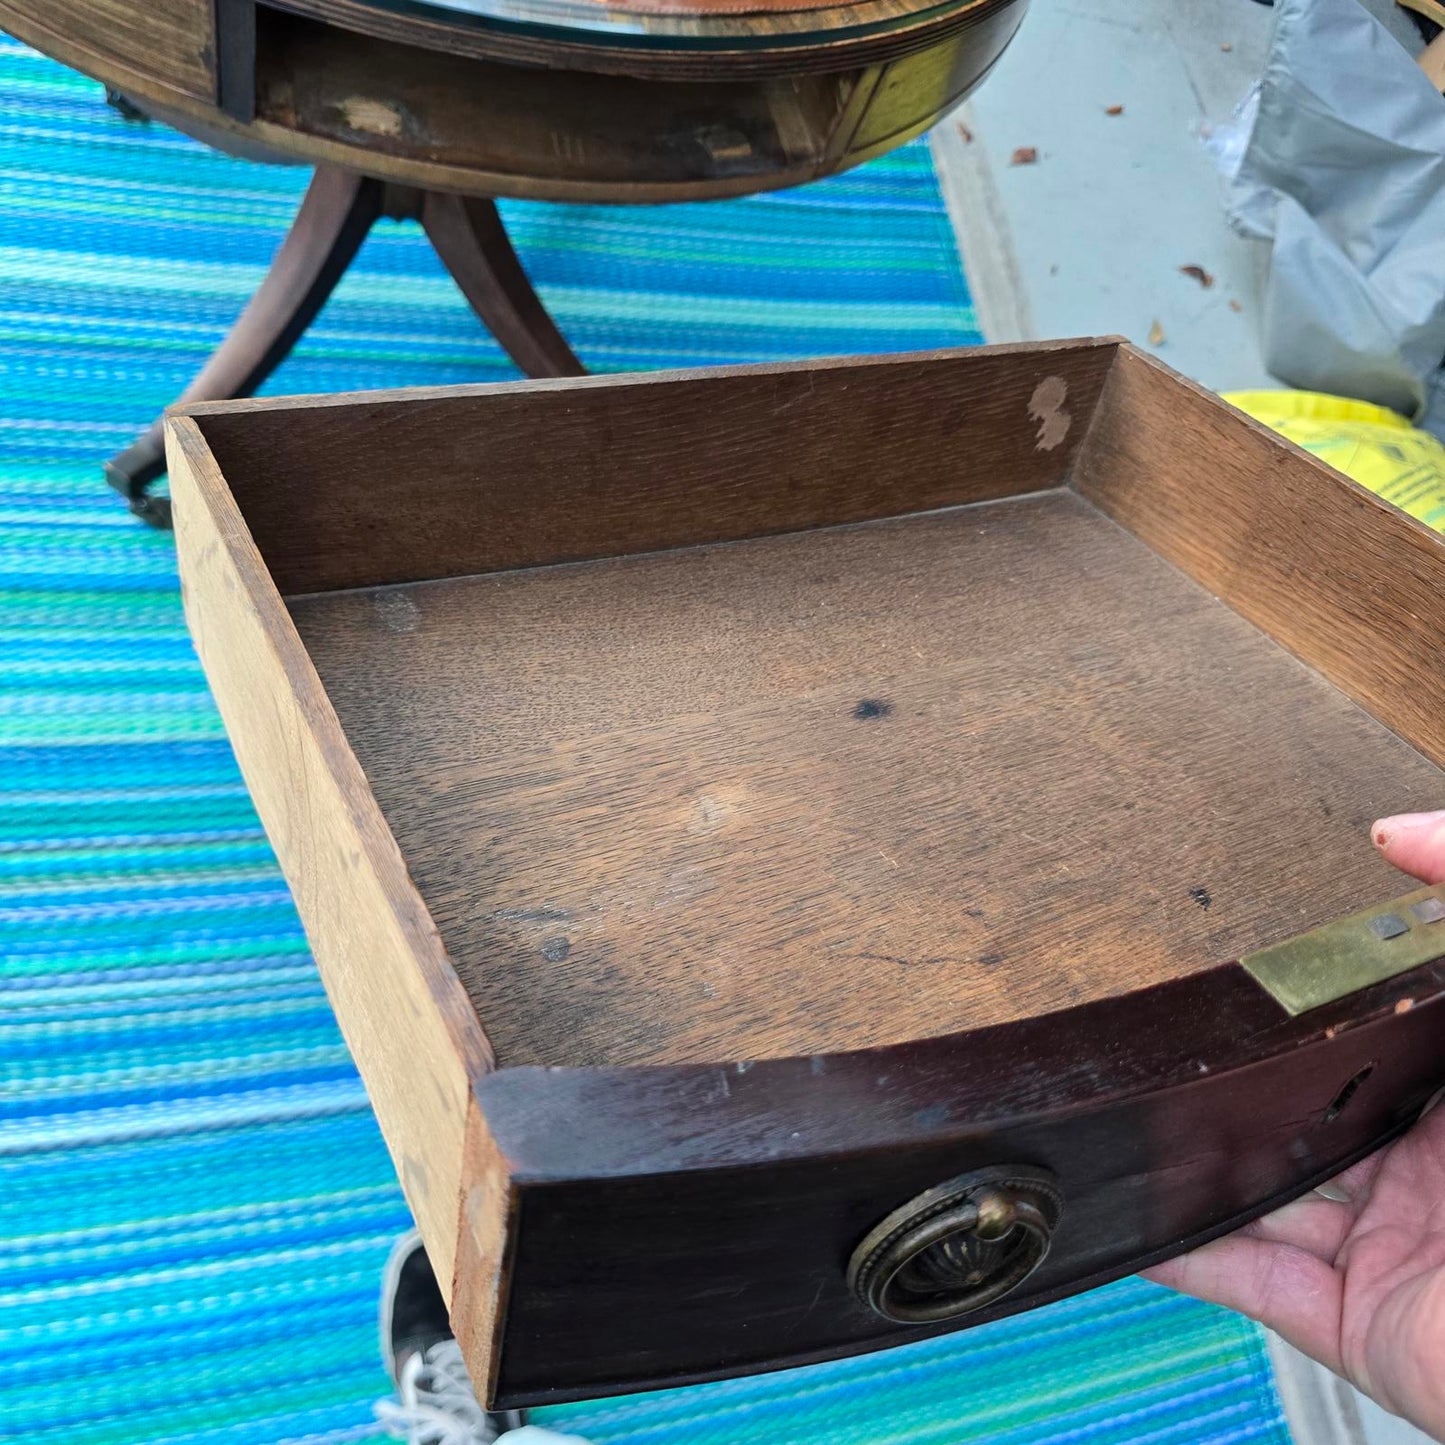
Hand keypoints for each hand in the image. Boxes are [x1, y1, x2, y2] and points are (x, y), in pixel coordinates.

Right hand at [1144, 810, 1444, 1440]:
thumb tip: (1397, 833)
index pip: (1367, 1033)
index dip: (1303, 999)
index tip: (1236, 955)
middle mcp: (1423, 1165)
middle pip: (1301, 1109)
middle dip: (1232, 1075)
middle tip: (1156, 1029)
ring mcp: (1387, 1245)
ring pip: (1260, 1192)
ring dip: (1188, 1159)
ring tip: (1119, 1108)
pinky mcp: (1357, 1320)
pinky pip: (1248, 1279)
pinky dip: (1180, 1253)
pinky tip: (1126, 1211)